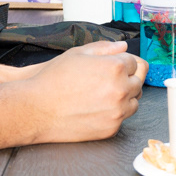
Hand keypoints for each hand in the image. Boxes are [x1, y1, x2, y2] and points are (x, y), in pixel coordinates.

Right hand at [21, 41, 144, 142]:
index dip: (123, 62)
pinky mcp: (112, 128)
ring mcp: (118, 111)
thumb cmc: (54, 80)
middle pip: (138, 81)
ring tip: (103, 93)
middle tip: (109, 78)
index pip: (134, 62)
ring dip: (125, 95)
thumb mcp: (78, 53)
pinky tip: (98, 106)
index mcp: (115, 67)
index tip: (112, 65)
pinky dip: (115, 112)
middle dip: (127, 77)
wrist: (37, 109)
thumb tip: (122, 47)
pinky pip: (123, 117)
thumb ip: (105, 48)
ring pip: (134, 100)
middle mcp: (121, 89)